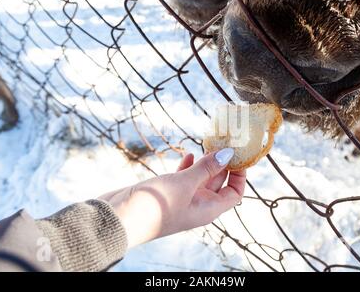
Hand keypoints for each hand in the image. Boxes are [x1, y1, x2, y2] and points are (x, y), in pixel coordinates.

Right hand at [99, 148, 245, 248]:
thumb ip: (206, 168)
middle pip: (218, 183)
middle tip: (224, 141)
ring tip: (208, 143)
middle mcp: (198, 205)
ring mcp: (182, 199)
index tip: (238, 154)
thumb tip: (228, 154)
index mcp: (208, 209)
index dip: (240, 175)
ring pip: (200, 178)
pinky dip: (187, 166)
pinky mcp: (167, 193)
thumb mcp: (185, 183)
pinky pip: (183, 178)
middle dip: (222, 163)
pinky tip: (187, 154)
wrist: (119, 218)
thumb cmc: (155, 205)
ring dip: (205, 162)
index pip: (234, 193)